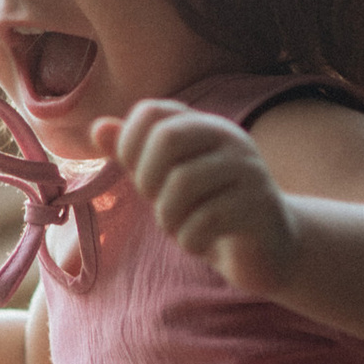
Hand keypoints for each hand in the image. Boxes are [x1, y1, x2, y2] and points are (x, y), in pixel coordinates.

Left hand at [98, 102, 300, 299]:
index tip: (139, 177)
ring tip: (179, 228)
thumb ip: (136, 154)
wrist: (266, 250)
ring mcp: (248, 170)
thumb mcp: (167, 181)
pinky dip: (189, 240)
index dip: (130, 146)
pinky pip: (205, 220)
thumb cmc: (209, 211)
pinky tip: (198, 243)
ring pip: (182, 183)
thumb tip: (98, 127)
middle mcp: (229, 138)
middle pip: (167, 138)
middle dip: (147, 179)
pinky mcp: (258, 206)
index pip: (151, 113)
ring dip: (168, 217)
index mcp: (203, 126)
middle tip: (157, 203)